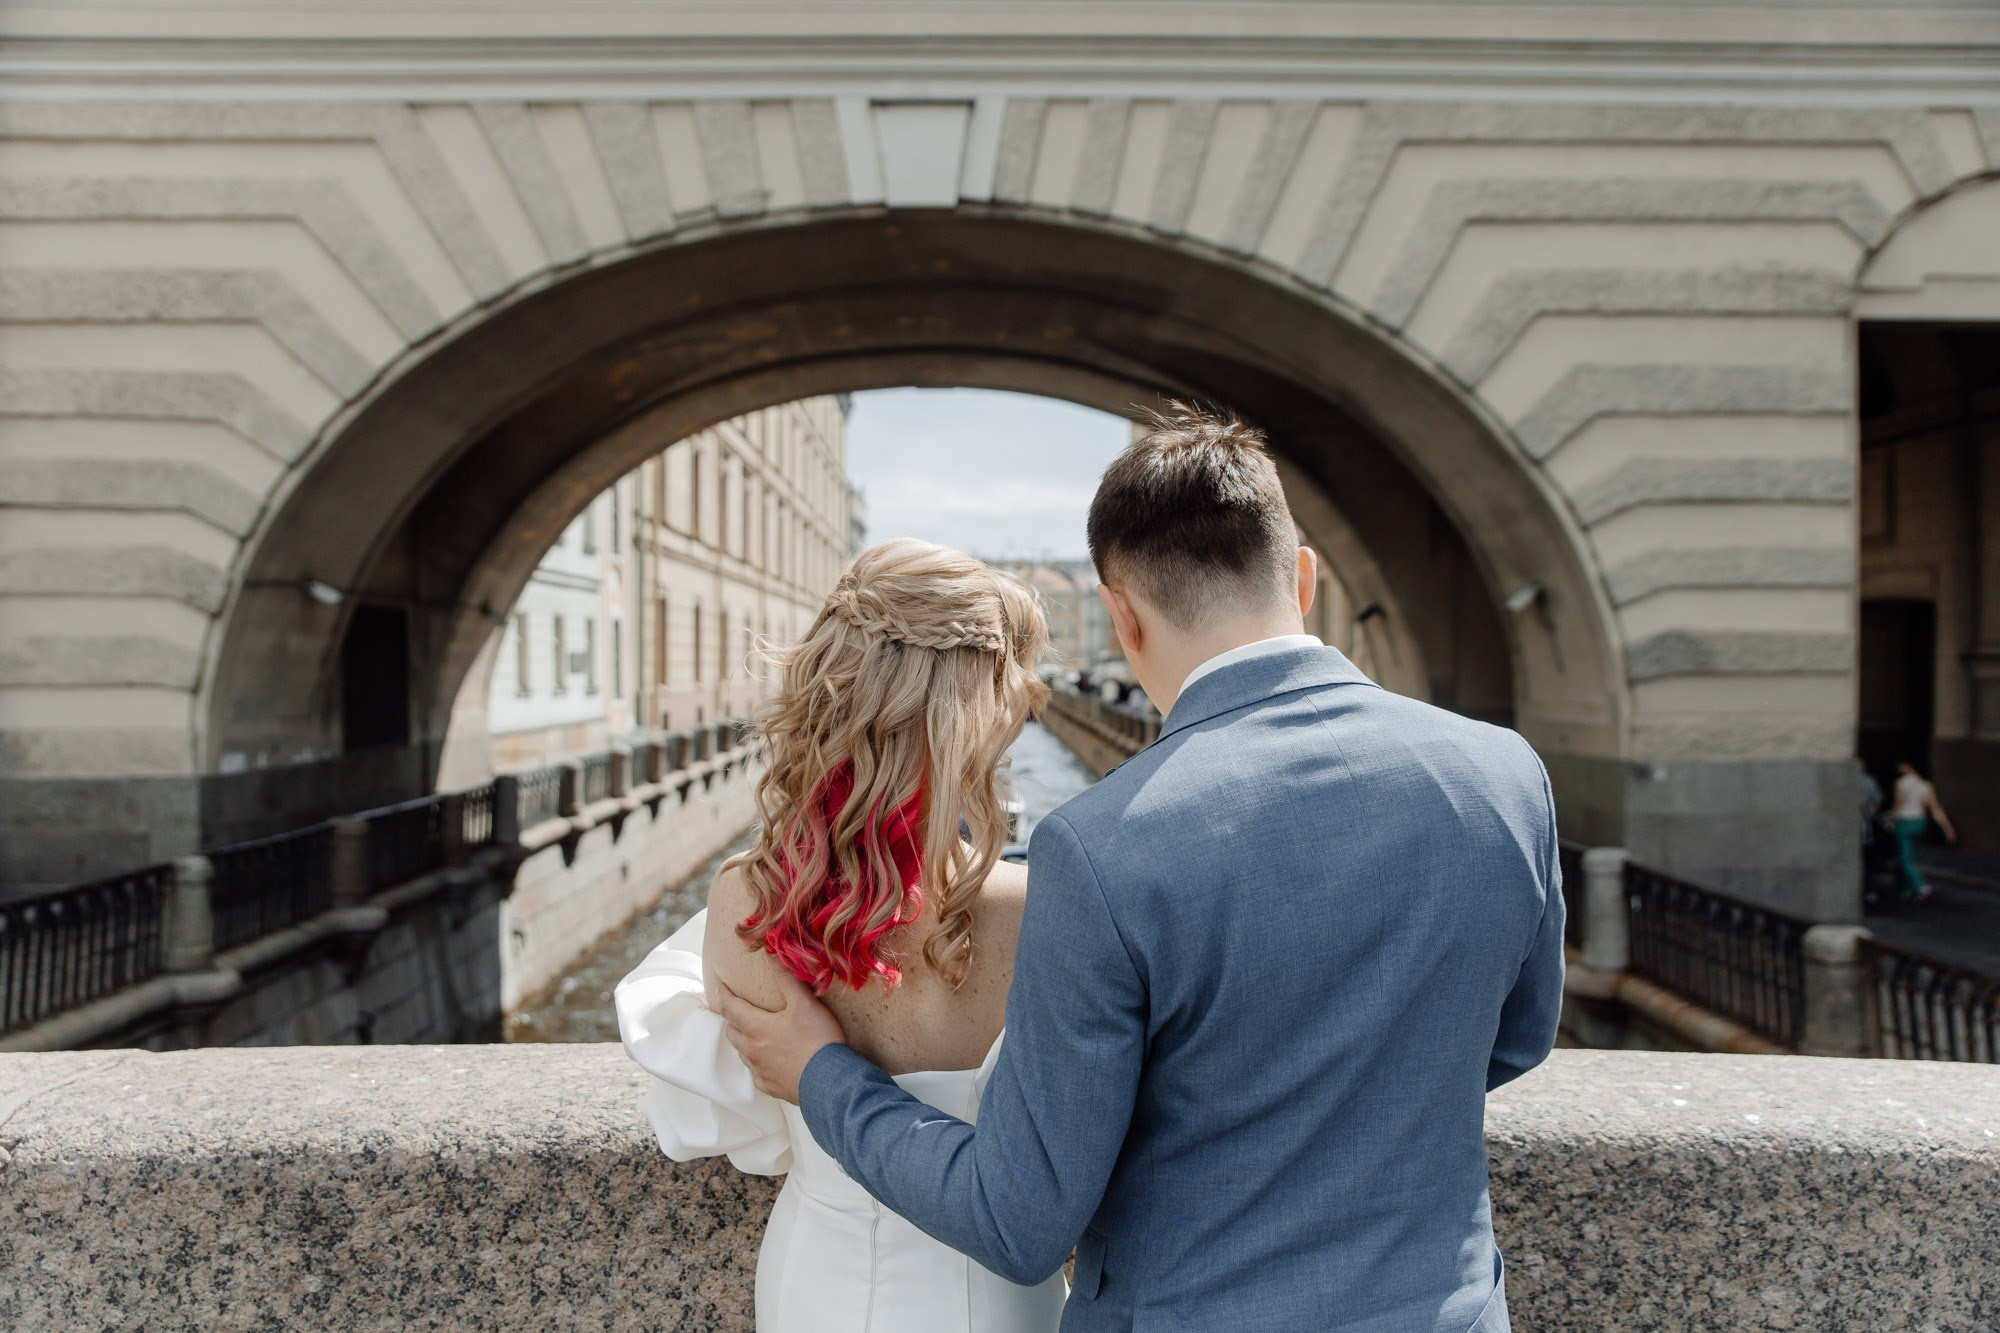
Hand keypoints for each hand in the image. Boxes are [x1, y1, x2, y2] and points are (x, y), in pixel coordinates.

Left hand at [716, 970, 846, 1103]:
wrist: (828, 1081)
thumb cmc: (816, 1040)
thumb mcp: (804, 1003)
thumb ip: (787, 977)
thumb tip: (773, 952)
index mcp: (756, 1027)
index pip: (730, 1007)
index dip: (722, 994)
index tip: (719, 984)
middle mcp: (752, 1050)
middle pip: (732, 1031)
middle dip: (731, 1018)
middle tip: (735, 1008)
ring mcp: (760, 1070)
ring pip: (742, 1053)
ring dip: (743, 1040)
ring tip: (752, 1033)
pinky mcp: (770, 1086)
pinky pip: (756, 1073)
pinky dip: (757, 1064)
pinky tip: (768, 1061)